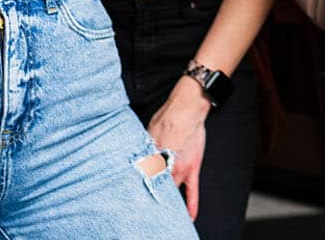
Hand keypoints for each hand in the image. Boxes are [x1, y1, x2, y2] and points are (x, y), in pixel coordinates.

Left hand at [147, 79, 209, 218]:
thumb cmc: (167, 117)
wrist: (188, 108)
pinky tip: (189, 216)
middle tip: (144, 207)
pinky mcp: (193, 168)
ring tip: (161, 214)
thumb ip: (144, 152)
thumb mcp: (148, 134)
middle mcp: (167, 167)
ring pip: (172, 192)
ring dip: (168, 201)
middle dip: (152, 196)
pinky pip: (193, 191)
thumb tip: (138, 162)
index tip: (132, 196)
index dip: (139, 188)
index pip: (145, 180)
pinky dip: (191, 205)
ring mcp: (181, 169)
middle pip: (158, 188)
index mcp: (154, 159)